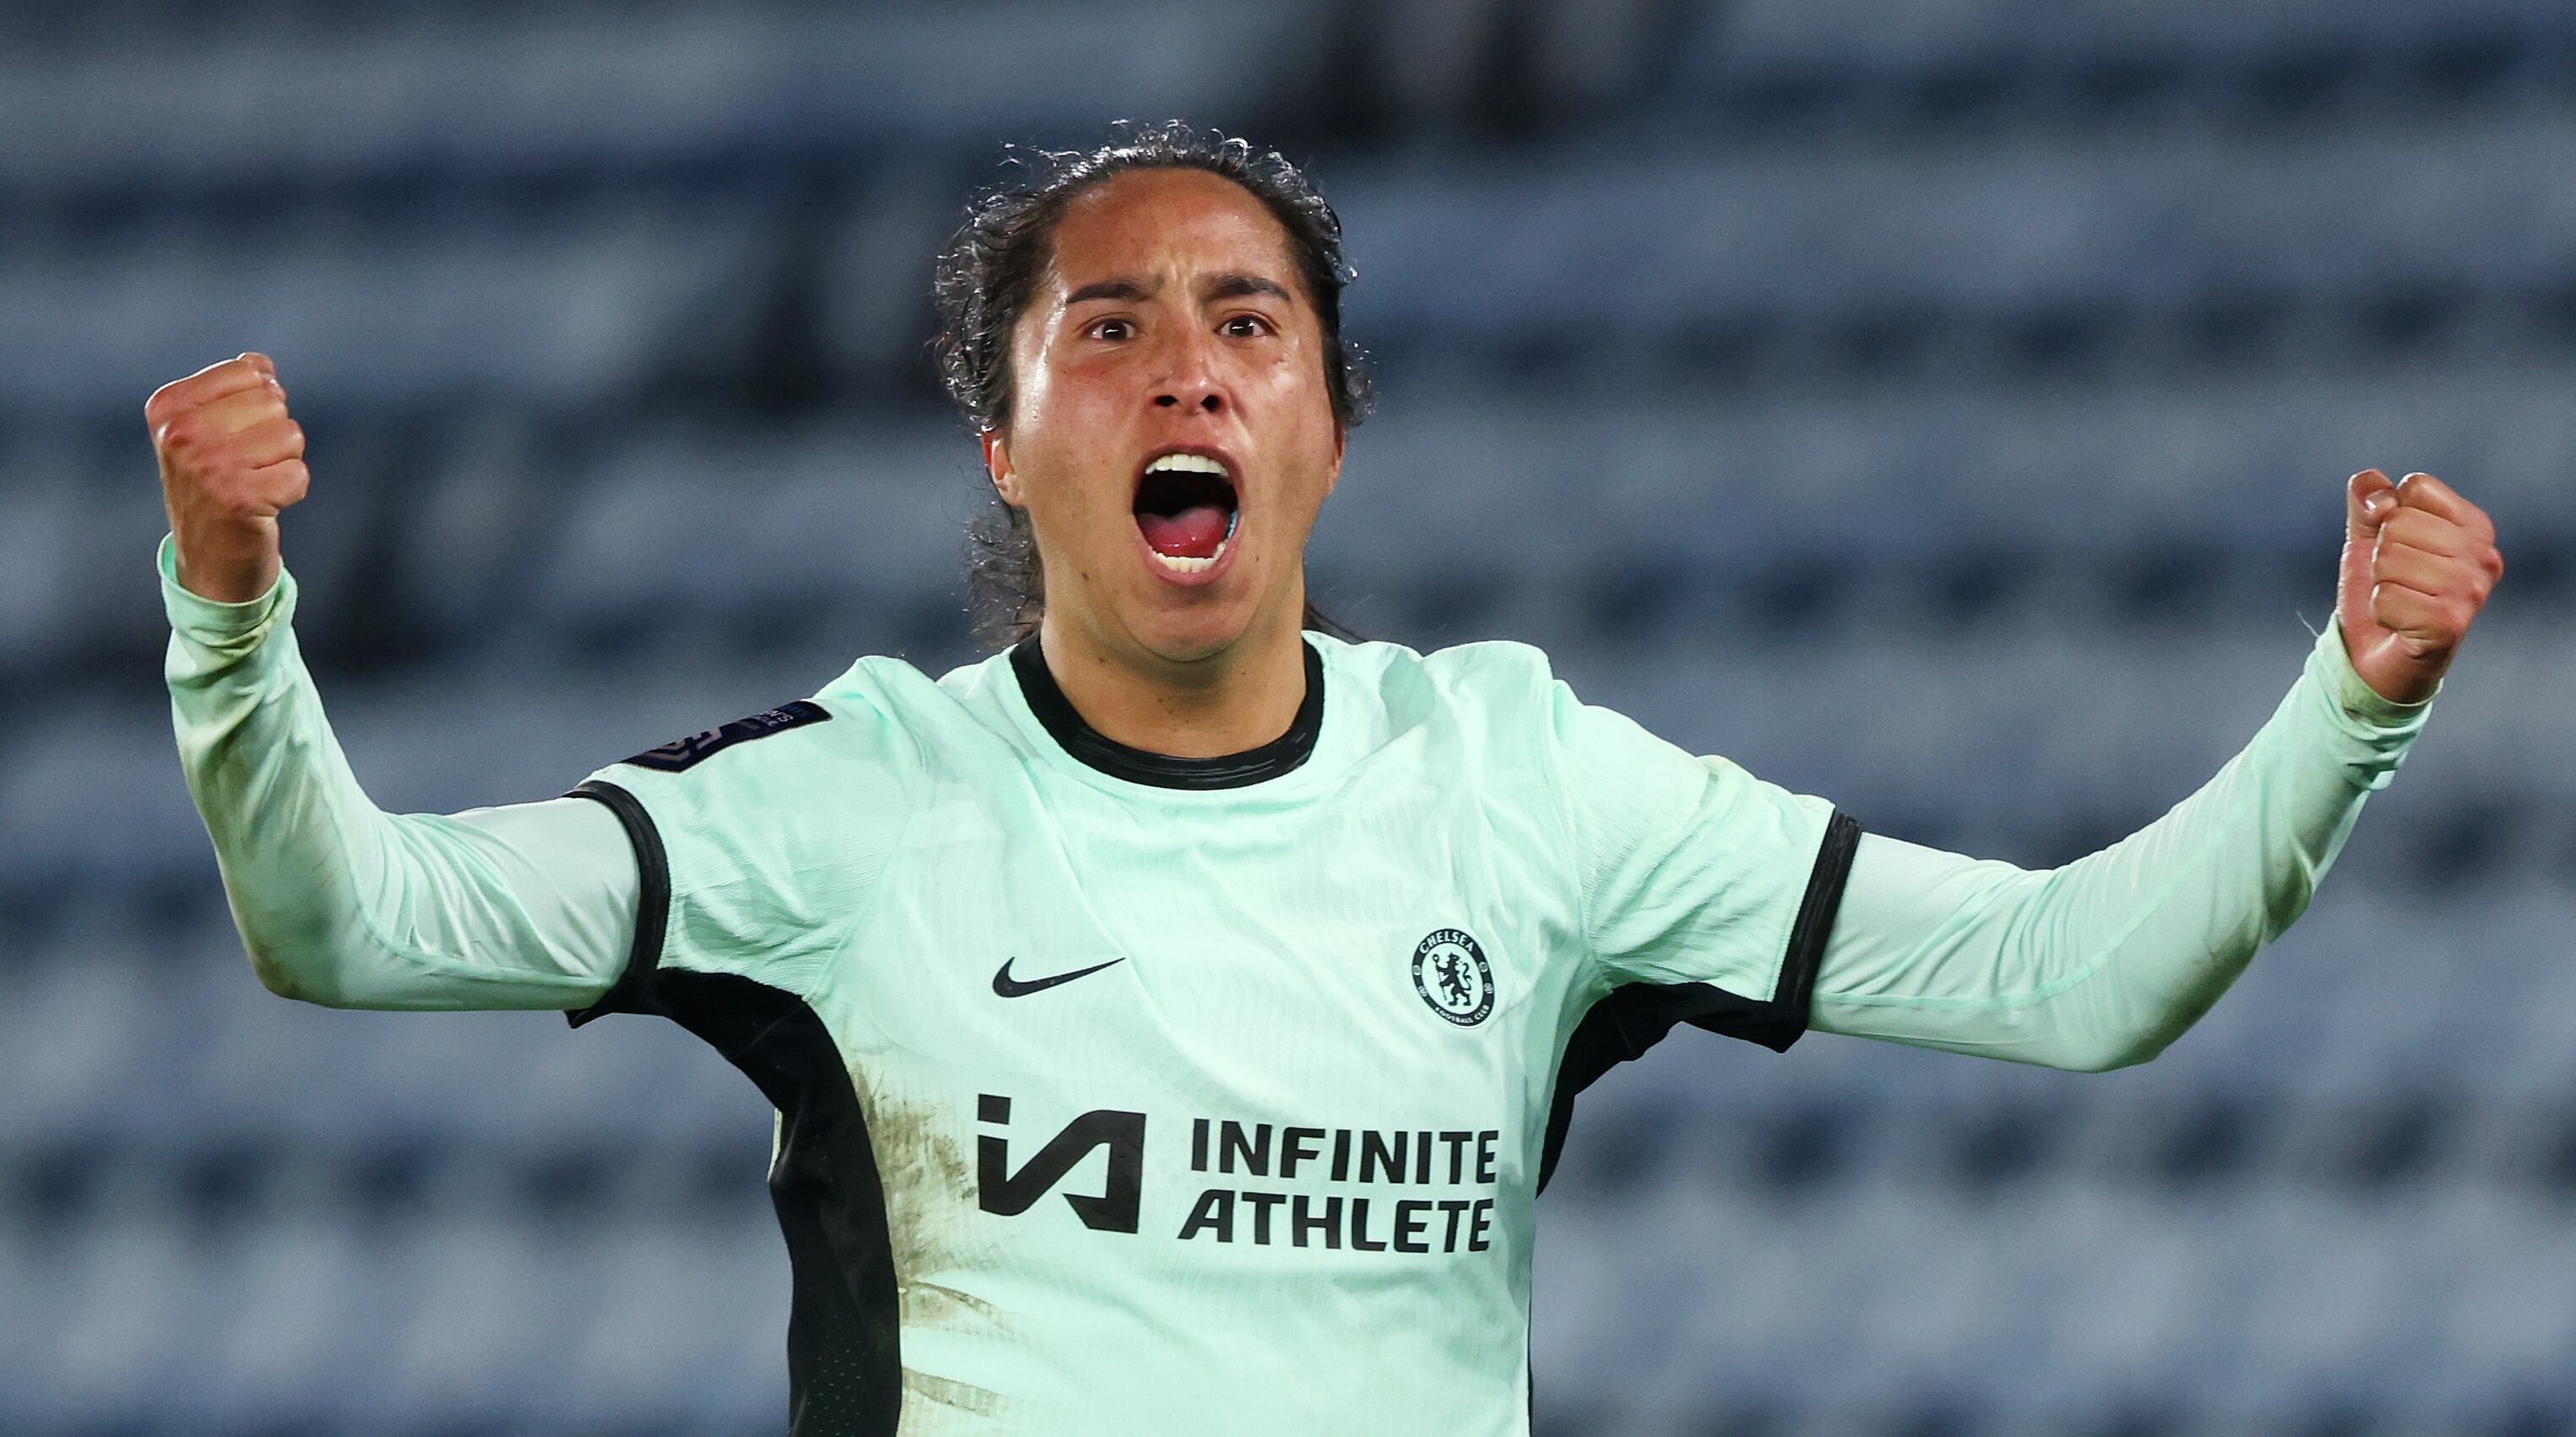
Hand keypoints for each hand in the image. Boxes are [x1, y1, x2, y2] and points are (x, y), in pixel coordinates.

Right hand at [147, 353, 308, 603]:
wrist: (209, 558)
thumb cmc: (216, 484)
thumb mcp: (208, 427)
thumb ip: (234, 388)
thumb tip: (259, 363)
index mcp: (167, 407)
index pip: (250, 371)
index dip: (259, 403)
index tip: (235, 434)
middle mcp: (180, 433)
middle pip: (274, 401)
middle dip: (273, 433)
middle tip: (246, 465)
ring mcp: (208, 466)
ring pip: (291, 435)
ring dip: (283, 461)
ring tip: (253, 483)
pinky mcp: (239, 498)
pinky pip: (299, 473)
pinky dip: (291, 490)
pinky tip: (263, 505)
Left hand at [2335, 469, 2501, 705]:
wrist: (2377, 655)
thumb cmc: (2383, 589)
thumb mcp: (2368, 536)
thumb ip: (2367, 500)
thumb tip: (2377, 496)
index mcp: (2474, 526)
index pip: (2415, 487)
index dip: (2388, 515)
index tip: (2401, 546)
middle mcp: (2484, 556)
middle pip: (2397, 523)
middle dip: (2381, 554)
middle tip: (2399, 582)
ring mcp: (2471, 591)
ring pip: (2388, 559)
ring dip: (2381, 583)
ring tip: (2402, 601)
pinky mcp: (2450, 624)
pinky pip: (2385, 597)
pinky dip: (2380, 610)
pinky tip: (2400, 623)